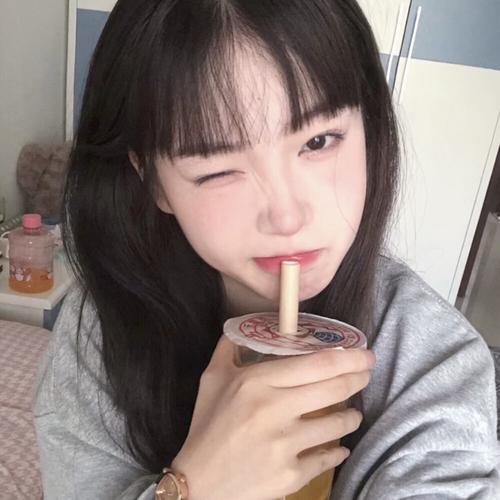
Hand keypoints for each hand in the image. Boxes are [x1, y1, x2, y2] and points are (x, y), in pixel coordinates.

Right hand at [172, 335, 373, 499]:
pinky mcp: (291, 475)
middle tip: (367, 373)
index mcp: (257, 382)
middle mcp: (274, 410)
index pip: (316, 364)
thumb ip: (229, 348)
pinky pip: (327, 458)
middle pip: (334, 388)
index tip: (363, 354)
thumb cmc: (206, 425)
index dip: (348, 357)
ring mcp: (285, 444)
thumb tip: (243, 328)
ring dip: (351, 416)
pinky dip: (338, 451)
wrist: (199, 482)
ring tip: (352, 413)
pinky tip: (339, 448)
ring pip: (337, 424)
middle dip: (359, 378)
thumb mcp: (212, 379)